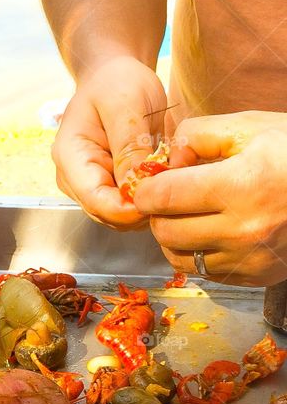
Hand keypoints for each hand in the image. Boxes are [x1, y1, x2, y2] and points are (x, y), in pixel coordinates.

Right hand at [52, 56, 167, 227]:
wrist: (114, 77)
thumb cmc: (117, 82)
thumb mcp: (126, 103)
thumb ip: (130, 145)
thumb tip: (137, 186)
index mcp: (71, 158)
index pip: (96, 201)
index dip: (130, 208)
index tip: (163, 194)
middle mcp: (75, 181)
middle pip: (110, 214)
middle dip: (144, 206)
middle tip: (176, 181)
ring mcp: (91, 188)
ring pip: (124, 217)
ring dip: (150, 203)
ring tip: (172, 174)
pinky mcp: (109, 190)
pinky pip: (133, 208)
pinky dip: (152, 198)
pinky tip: (166, 177)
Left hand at [133, 111, 286, 286]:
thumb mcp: (251, 126)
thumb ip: (198, 135)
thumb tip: (165, 161)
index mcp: (241, 186)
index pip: (163, 197)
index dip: (145, 190)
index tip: (147, 184)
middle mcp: (243, 230)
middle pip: (166, 232)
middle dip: (158, 214)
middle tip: (168, 198)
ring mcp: (251, 259)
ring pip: (181, 258)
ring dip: (173, 238)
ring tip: (188, 215)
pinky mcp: (258, 277)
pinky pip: (207, 273)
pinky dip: (198, 254)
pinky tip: (212, 233)